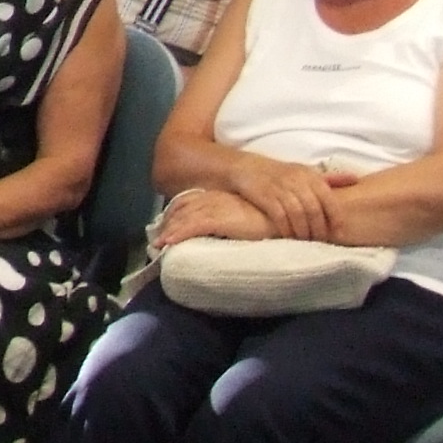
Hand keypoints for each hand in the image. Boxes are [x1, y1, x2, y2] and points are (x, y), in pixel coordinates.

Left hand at [152, 186, 273, 247]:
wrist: (284, 215)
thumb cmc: (269, 217)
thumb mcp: (246, 215)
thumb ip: (233, 218)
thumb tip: (225, 230)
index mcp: (218, 196)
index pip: (188, 201)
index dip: (175, 214)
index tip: (167, 227)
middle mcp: (212, 199)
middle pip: (181, 209)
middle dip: (168, 224)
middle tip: (157, 240)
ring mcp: (214, 208)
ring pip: (183, 218)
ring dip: (169, 232)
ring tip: (158, 246)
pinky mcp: (218, 219)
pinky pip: (192, 226)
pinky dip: (178, 235)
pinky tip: (168, 243)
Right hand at [217, 155, 339, 239]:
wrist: (243, 168)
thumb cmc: (278, 174)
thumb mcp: (304, 172)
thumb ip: (328, 179)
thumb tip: (356, 179)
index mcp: (309, 174)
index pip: (328, 197)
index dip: (335, 216)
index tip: (340, 232)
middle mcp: (296, 179)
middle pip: (314, 208)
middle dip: (319, 228)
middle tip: (321, 242)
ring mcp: (279, 187)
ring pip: (298, 214)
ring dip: (304, 231)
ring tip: (307, 242)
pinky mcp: (264, 195)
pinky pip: (280, 216)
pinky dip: (286, 229)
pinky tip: (288, 236)